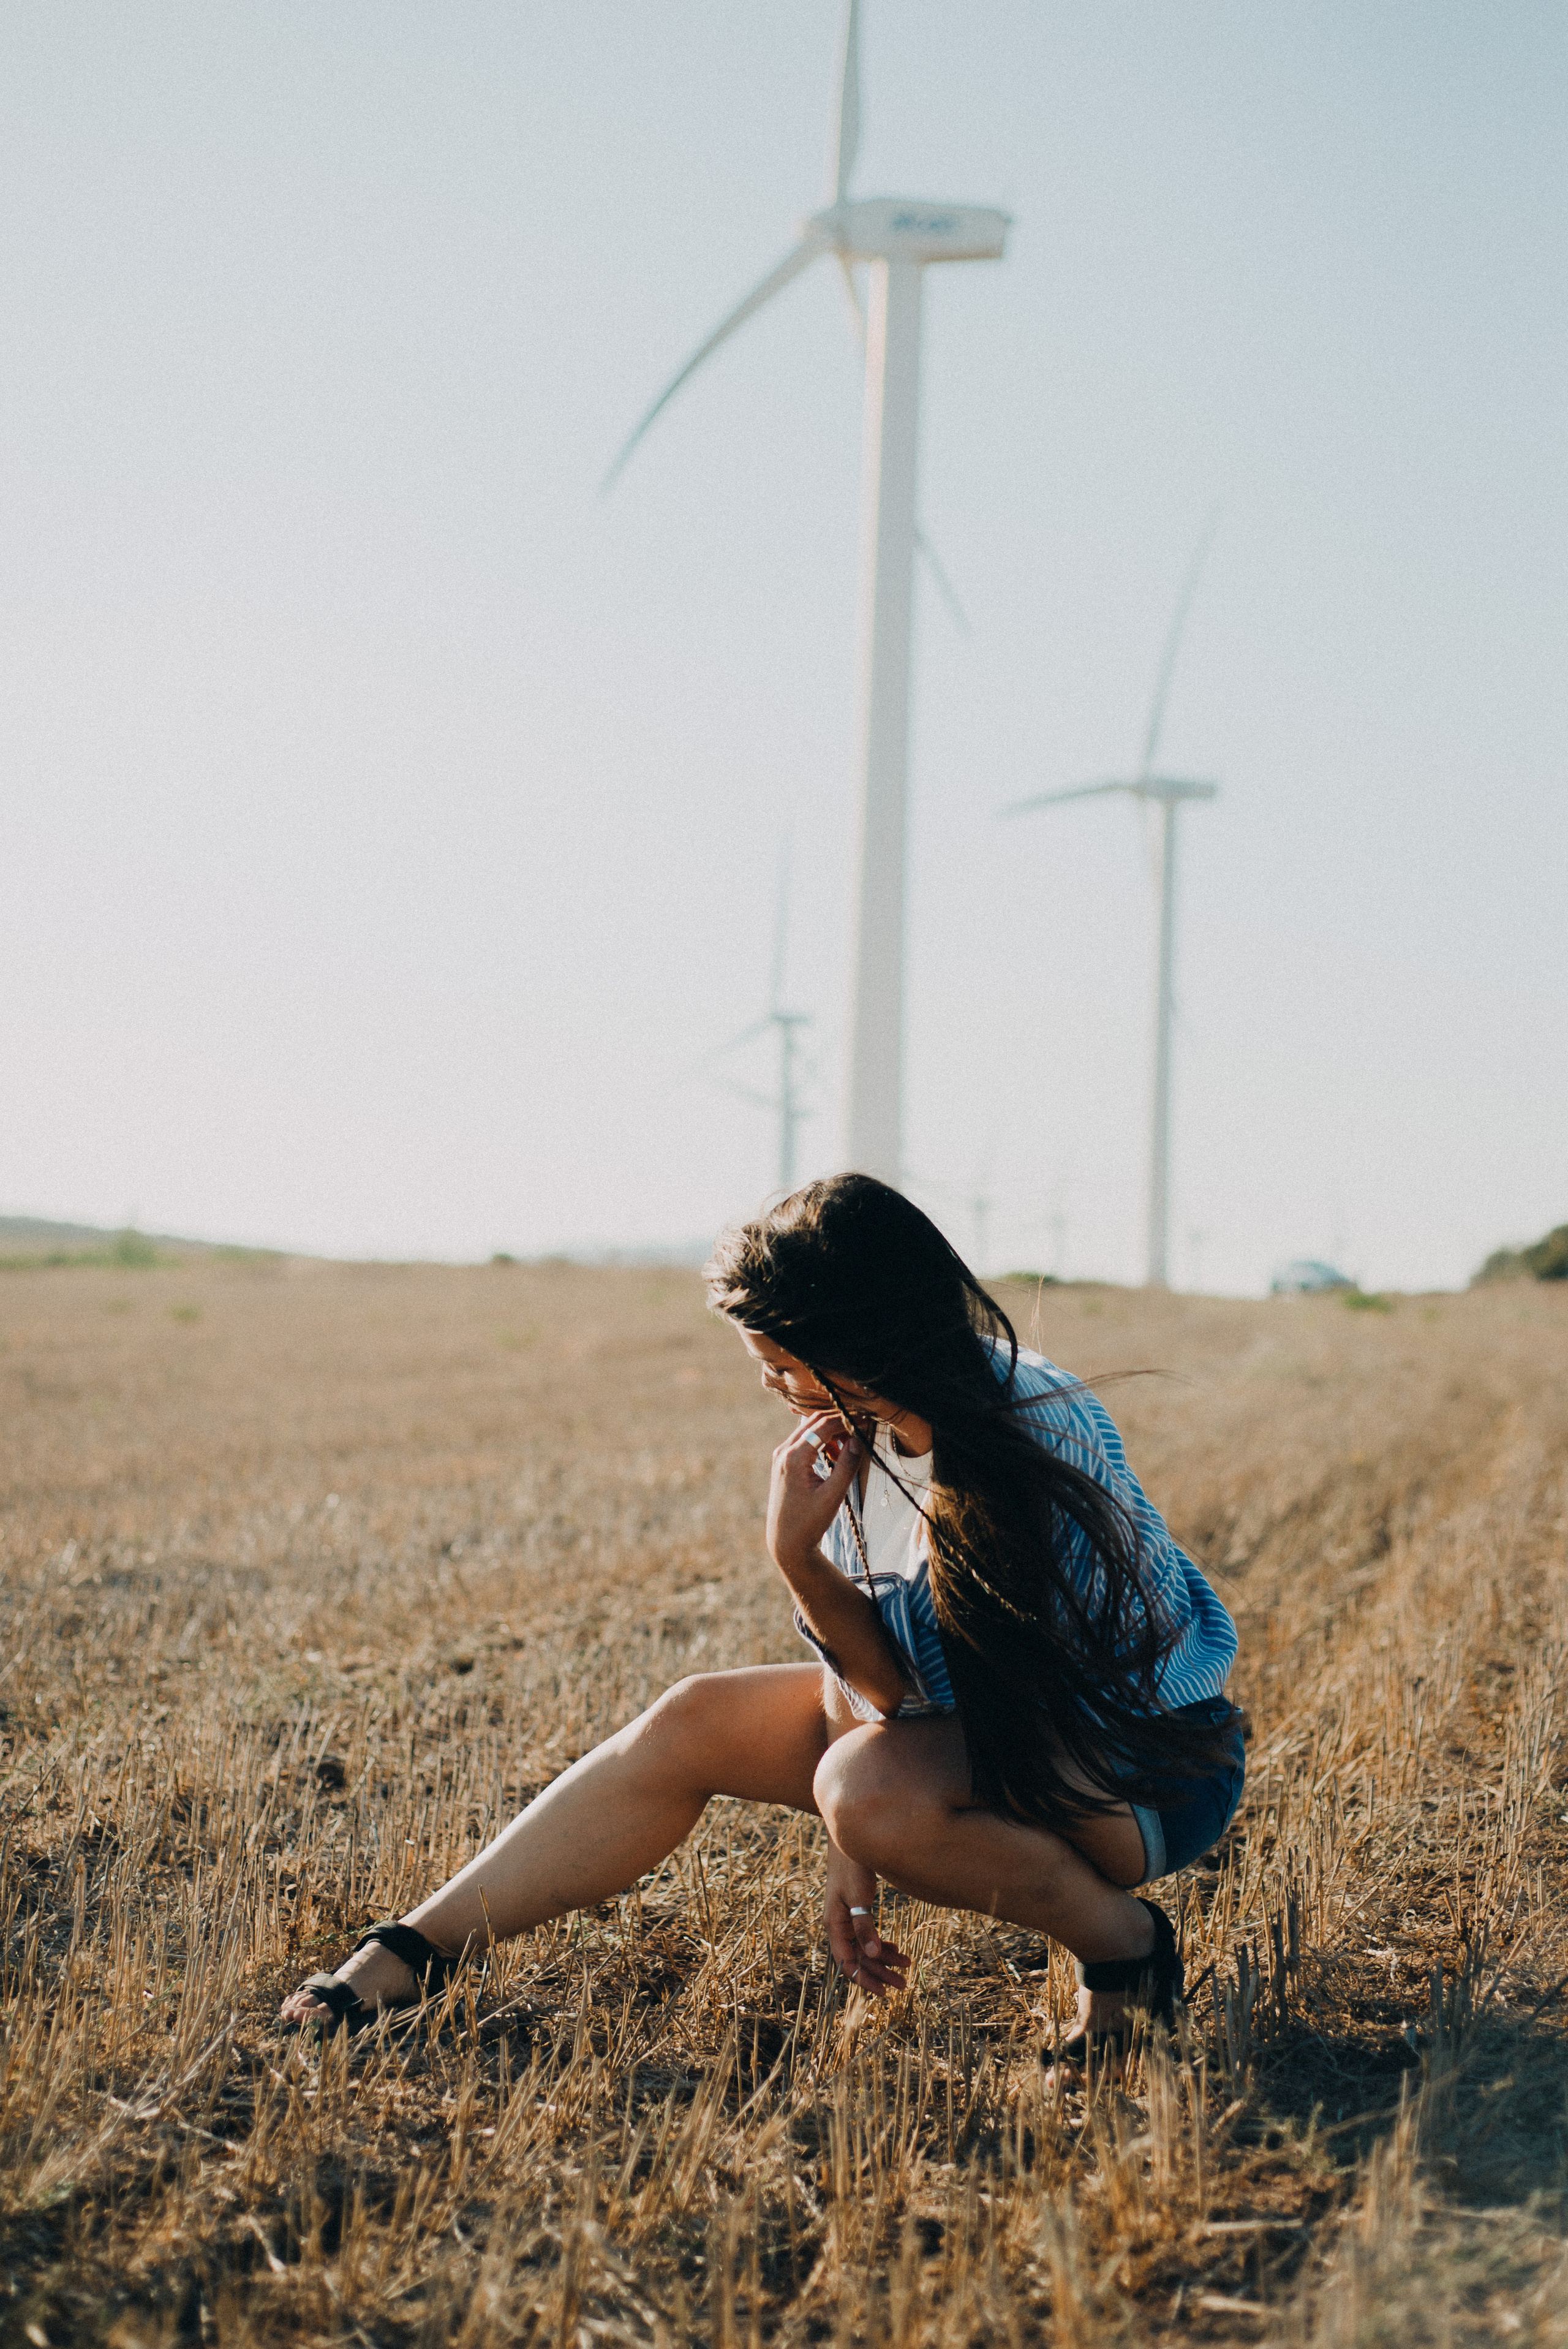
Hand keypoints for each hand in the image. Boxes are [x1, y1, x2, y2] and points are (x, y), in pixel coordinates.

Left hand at [767, 1411, 861, 1575]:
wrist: (786, 1542)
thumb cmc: (809, 1523)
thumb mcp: (833, 1496)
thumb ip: (846, 1465)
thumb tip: (858, 1439)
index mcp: (794, 1458)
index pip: (823, 1425)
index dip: (846, 1420)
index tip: (866, 1422)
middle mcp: (783, 1452)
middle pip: (814, 1422)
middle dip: (839, 1423)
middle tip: (860, 1431)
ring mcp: (781, 1456)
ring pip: (809, 1430)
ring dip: (830, 1433)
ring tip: (847, 1451)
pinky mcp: (783, 1462)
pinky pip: (804, 1441)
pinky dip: (821, 1442)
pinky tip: (834, 1457)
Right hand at [824, 1843, 909, 1997]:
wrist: (851, 1835)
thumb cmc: (851, 1865)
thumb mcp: (858, 1896)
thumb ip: (864, 1926)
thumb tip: (874, 1955)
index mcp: (834, 1925)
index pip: (848, 1963)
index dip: (865, 1980)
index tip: (885, 1992)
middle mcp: (839, 1925)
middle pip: (859, 1959)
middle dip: (881, 1973)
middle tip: (904, 1985)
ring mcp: (847, 1917)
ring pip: (866, 1948)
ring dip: (885, 1959)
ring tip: (908, 1965)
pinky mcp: (857, 1908)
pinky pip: (869, 1934)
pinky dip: (883, 1943)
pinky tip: (898, 1949)